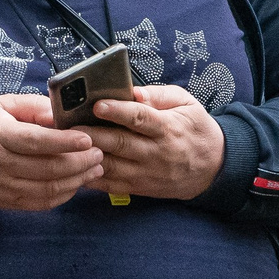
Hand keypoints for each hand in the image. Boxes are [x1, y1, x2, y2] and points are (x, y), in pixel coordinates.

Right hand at [0, 94, 103, 210]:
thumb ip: (33, 106)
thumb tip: (62, 114)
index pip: (35, 141)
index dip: (64, 142)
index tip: (88, 139)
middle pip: (47, 168)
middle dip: (79, 162)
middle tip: (99, 153)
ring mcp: (1, 186)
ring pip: (47, 189)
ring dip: (77, 181)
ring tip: (95, 169)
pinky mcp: (5, 201)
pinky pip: (40, 204)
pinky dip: (63, 196)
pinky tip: (76, 184)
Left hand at [82, 85, 224, 199]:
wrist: (213, 168)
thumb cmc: (195, 129)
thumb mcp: (186, 104)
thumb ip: (159, 95)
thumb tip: (133, 91)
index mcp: (167, 128)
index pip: (140, 118)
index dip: (118, 111)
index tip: (98, 104)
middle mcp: (155, 152)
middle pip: (120, 143)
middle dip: (92, 134)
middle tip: (68, 125)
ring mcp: (146, 173)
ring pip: (111, 165)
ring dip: (86, 156)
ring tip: (66, 145)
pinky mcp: (138, 187)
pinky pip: (110, 184)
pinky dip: (91, 176)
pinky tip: (74, 165)